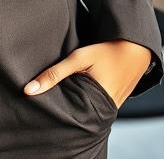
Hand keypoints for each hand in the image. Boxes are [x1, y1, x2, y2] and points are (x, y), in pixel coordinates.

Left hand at [23, 39, 152, 110]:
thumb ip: (55, 73)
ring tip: (60, 98)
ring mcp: (110, 109)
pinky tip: (76, 94)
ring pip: (85, 111)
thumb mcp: (79, 58)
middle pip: (77, 114)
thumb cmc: (107, 51)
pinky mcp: (112, 104)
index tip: (38, 106)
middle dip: (64, 109)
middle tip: (47, 103)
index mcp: (96, 104)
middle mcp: (105, 112)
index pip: (68, 115)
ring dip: (74, 105)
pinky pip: (94, 107)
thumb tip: (28, 90)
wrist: (136, 48)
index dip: (55, 111)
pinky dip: (85, 101)